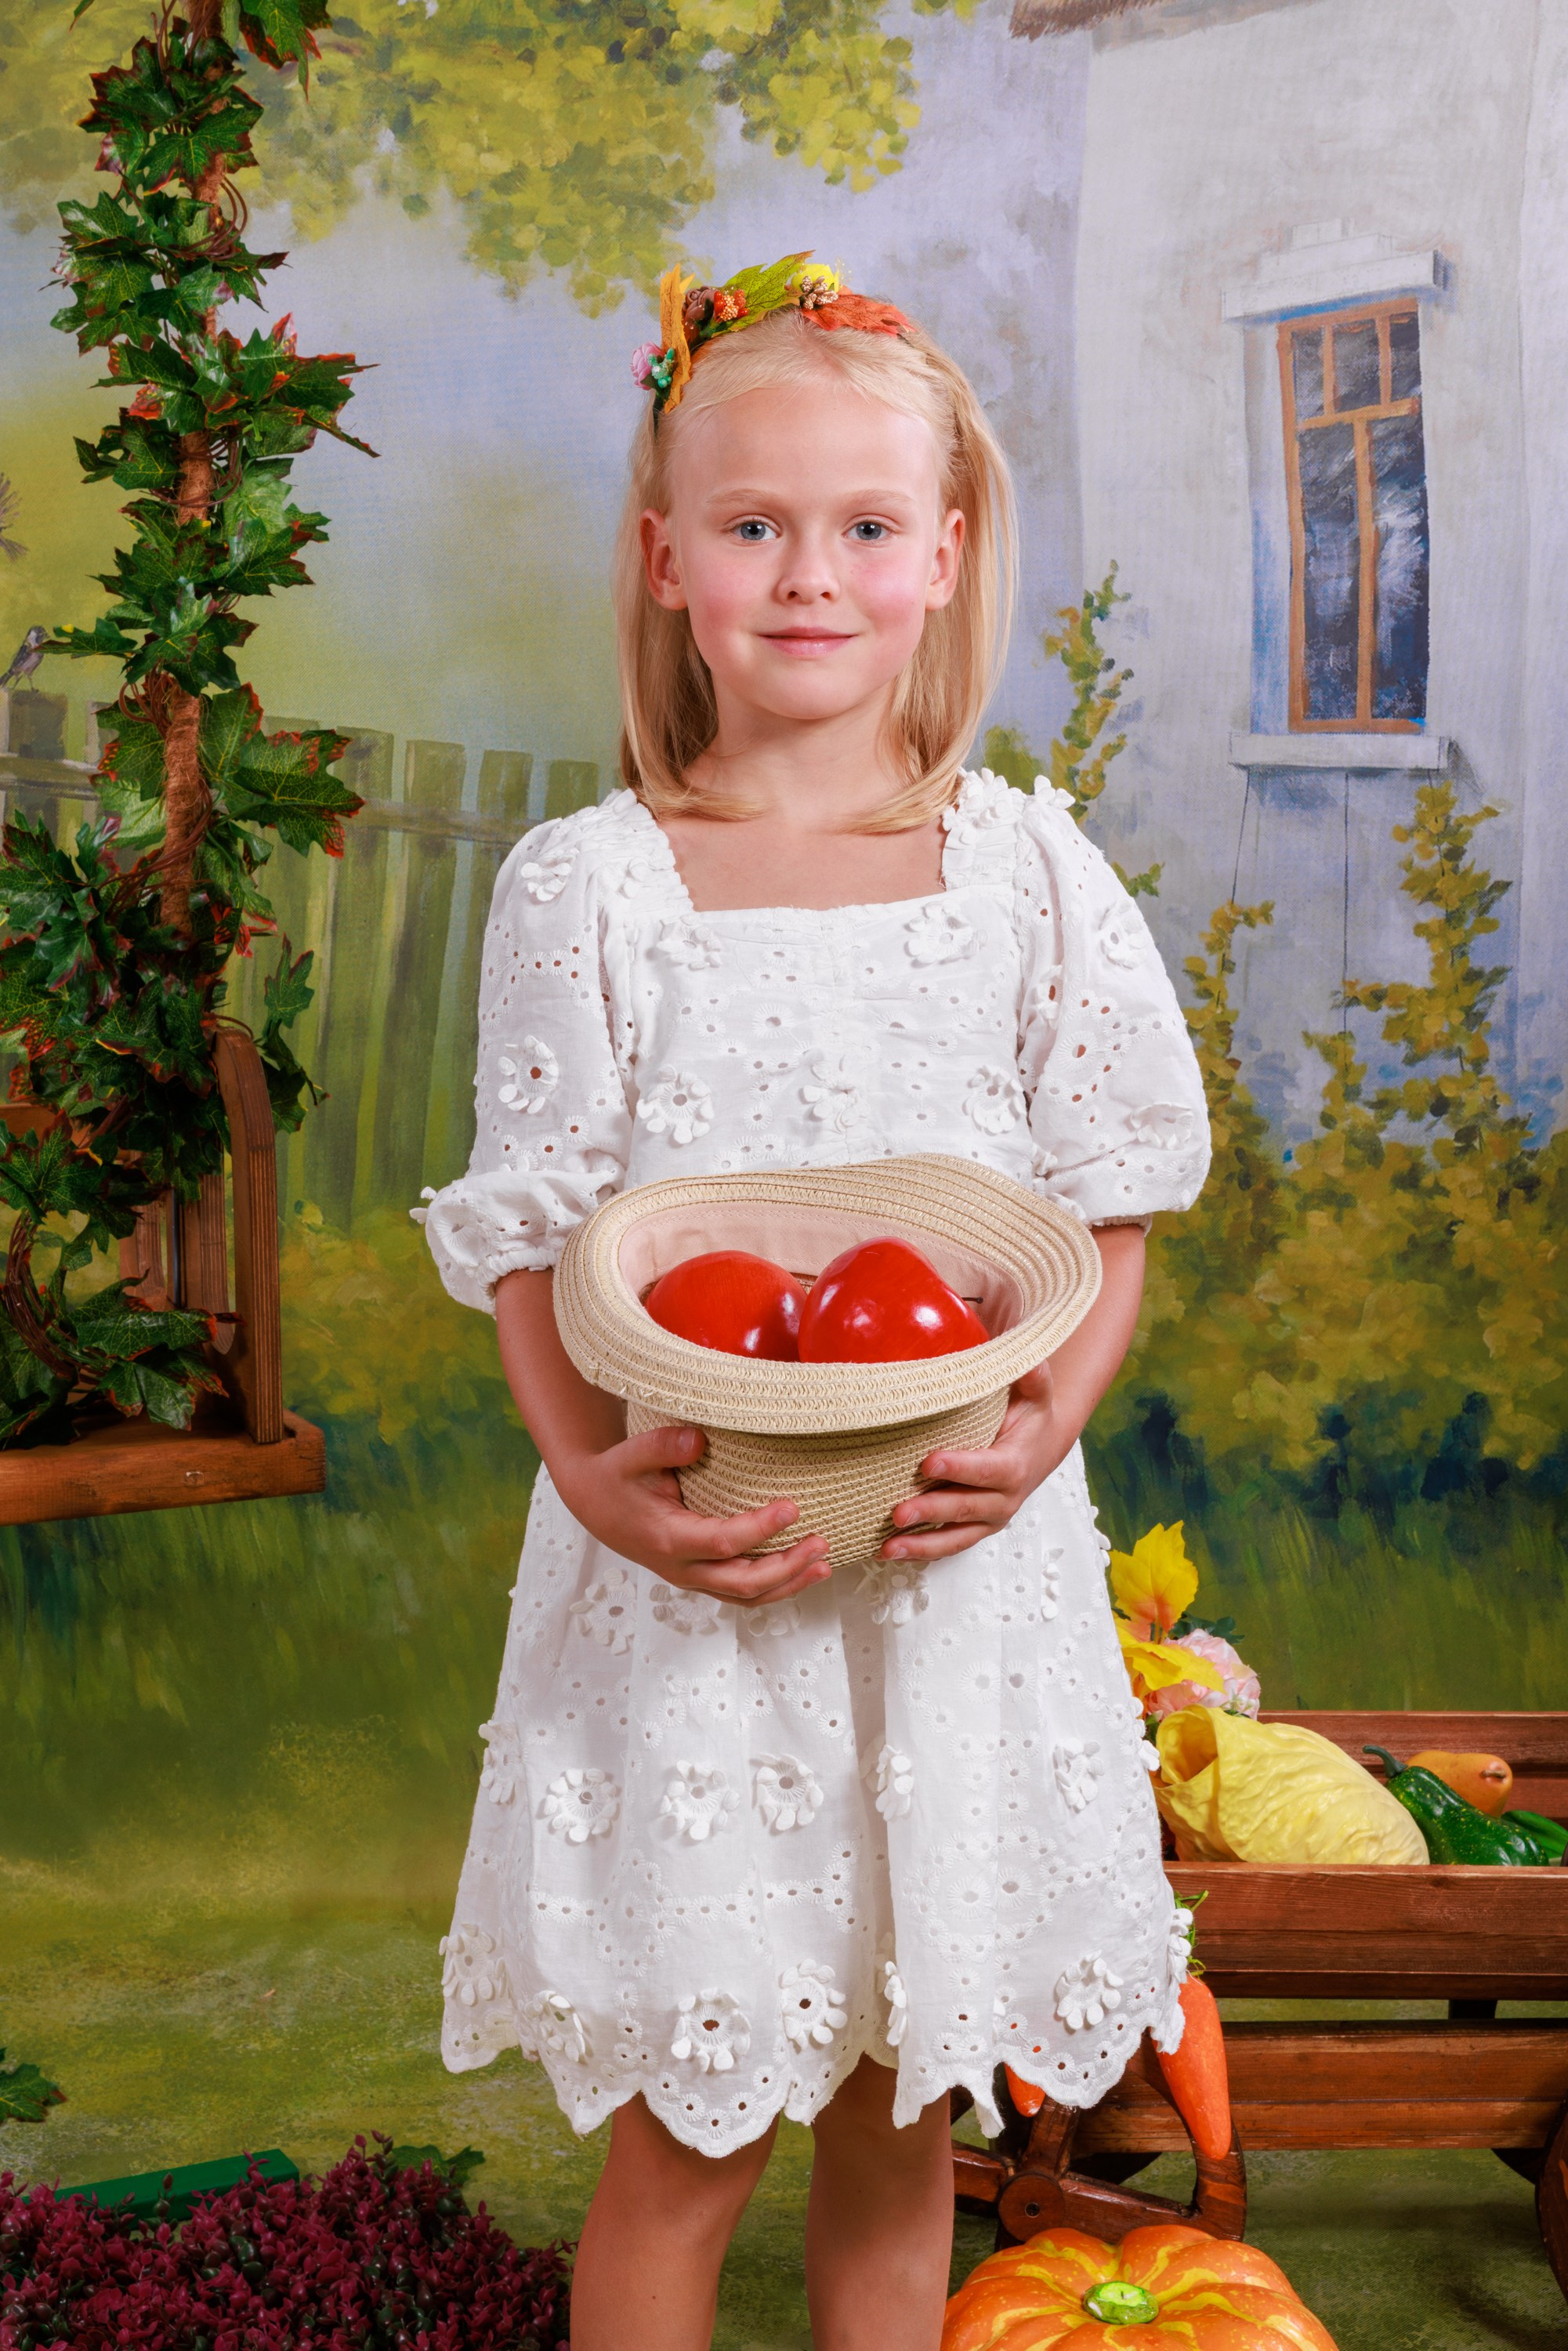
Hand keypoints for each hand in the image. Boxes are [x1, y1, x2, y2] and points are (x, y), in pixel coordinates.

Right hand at [552, 1421, 830, 1605]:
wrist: (594, 1505)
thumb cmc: (615, 1478)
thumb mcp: (630, 1455)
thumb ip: (663, 1445)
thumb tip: (700, 1439)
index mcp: (667, 1538)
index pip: (722, 1542)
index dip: (760, 1529)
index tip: (793, 1507)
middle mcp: (681, 1568)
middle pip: (743, 1582)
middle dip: (787, 1566)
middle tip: (821, 1541)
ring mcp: (691, 1578)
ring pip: (746, 1596)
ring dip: (788, 1584)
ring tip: (823, 1564)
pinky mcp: (700, 1578)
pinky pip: (741, 1594)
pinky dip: (774, 1589)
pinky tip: (802, 1573)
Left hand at [878, 1362, 1072, 1562]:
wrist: (1041, 1450)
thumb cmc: (1029, 1418)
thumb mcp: (1035, 1394)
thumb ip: (1030, 1376)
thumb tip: (1025, 1355)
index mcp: (1015, 1465)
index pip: (988, 1470)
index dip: (960, 1468)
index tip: (928, 1462)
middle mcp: (1004, 1500)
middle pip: (965, 1508)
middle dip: (931, 1511)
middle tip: (898, 1512)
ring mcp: (988, 1519)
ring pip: (955, 1537)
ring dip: (920, 1545)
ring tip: (887, 1547)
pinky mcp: (973, 1528)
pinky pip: (947, 1546)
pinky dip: (919, 1552)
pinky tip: (886, 1551)